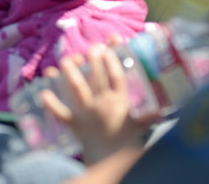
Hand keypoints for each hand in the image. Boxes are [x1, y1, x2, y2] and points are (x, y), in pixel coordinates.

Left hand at [41, 45, 157, 164]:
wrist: (110, 161)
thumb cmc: (125, 141)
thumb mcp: (139, 126)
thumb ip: (149, 116)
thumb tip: (165, 111)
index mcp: (120, 102)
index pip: (118, 77)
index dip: (113, 61)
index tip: (108, 46)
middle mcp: (103, 104)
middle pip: (97, 78)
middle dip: (93, 61)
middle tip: (90, 48)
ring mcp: (87, 113)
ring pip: (78, 89)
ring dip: (70, 74)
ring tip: (64, 60)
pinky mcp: (74, 123)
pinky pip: (61, 112)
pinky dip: (51, 103)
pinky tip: (43, 92)